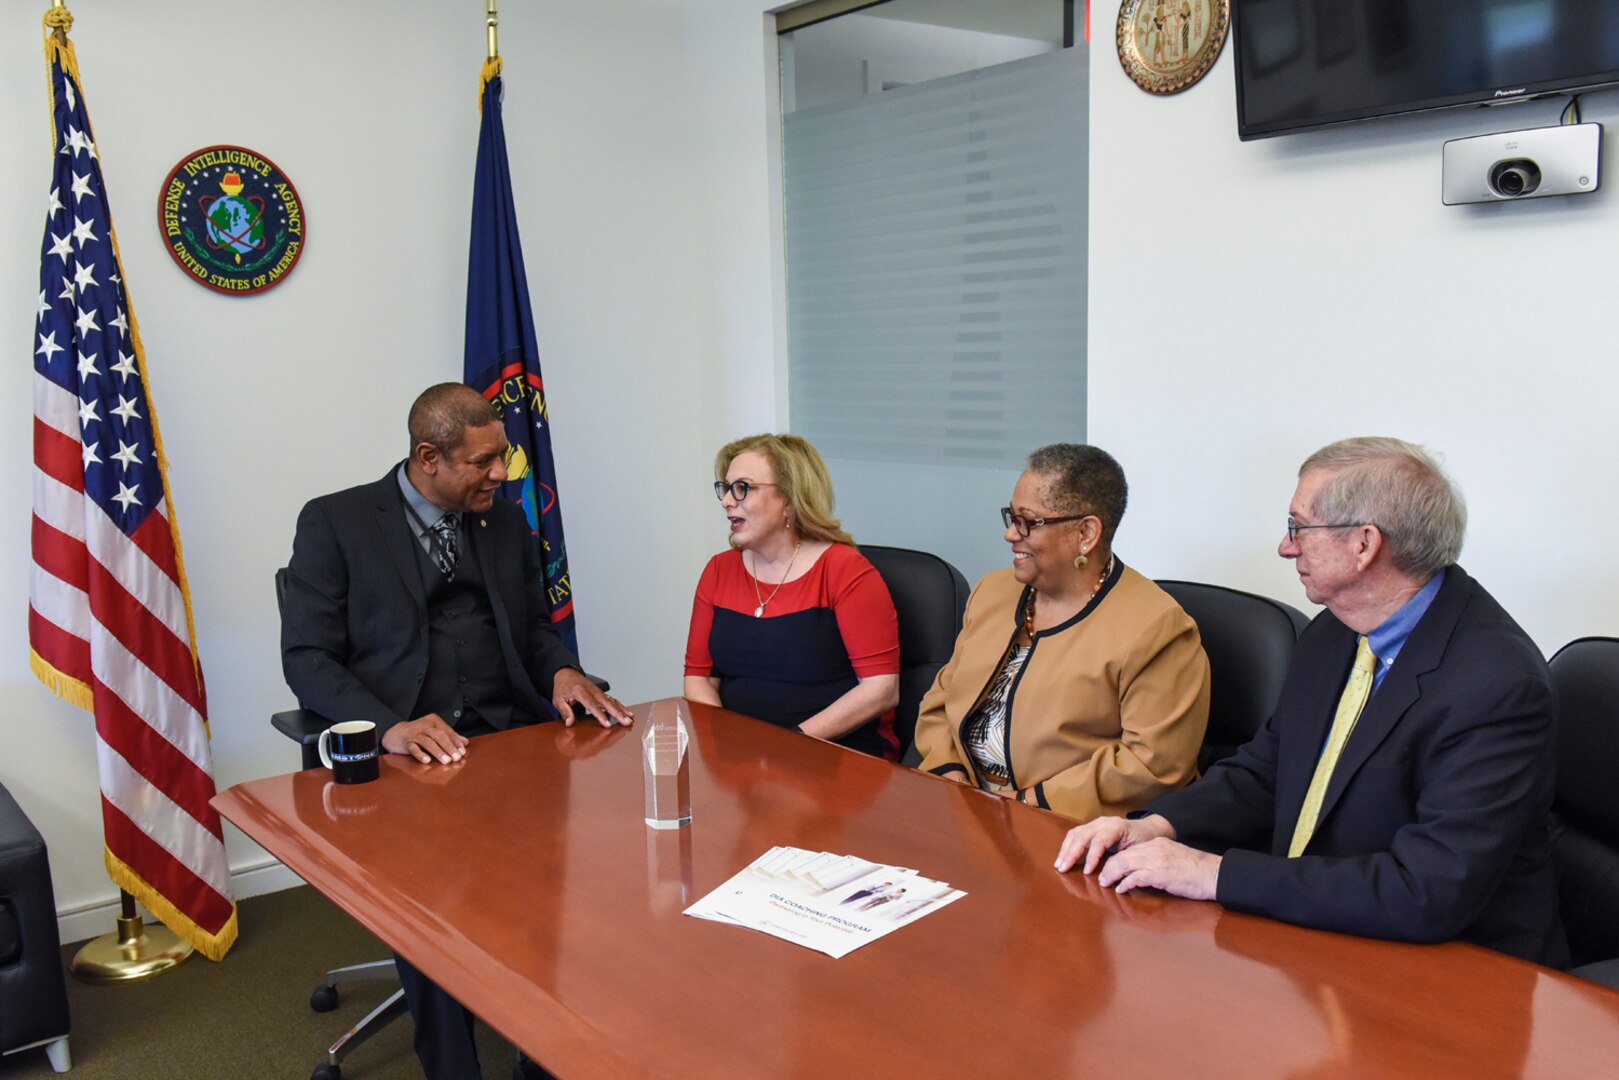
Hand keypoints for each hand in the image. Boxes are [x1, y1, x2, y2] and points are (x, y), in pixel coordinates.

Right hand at [382, 714, 468, 764]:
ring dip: (438, 752)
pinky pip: (414, 748)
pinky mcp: (406, 742)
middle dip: (449, 747)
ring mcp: (414, 733)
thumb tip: (465, 742)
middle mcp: (424, 725)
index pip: (447, 731)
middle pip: (439, 736)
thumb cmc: (419, 734)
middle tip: (456, 758)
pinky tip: (427, 760)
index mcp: (433, 721)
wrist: (396, 734)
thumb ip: (449, 736)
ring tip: (446, 761)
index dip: (456, 742)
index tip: (462, 752)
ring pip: (428, 742)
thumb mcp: (434, 732)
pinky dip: (421, 754)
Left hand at [553, 669, 633, 727]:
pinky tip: (627, 713)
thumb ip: (564, 711)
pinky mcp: (601, 693)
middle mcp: (592, 691)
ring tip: (630, 719)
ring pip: (612, 701)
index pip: (592, 705)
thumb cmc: (563, 687)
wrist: (567, 674)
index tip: (607, 724)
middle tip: (626, 722)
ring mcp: (598, 691)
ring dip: (622, 710)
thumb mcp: (558, 700)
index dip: (600, 715)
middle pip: (607, 703)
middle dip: (618, 713)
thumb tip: (569, 723)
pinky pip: (612, 700)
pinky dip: (621, 706)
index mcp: (581, 692)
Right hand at [1053, 814, 1173, 874]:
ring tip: (1059, 865)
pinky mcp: (1091, 827)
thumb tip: (1109, 875)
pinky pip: (1075, 833)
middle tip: (1063, 869)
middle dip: (1071, 853)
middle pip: (1082, 835)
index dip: (1092, 857)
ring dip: (1065, 850)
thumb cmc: (1143, 842)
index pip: (1099, 841)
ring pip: (1075, 833)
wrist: (1147, 829)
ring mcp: (1095, 823)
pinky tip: (1063, 857)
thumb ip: (1124, 860)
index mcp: (1116, 827)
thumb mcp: (1138, 851)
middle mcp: (1103, 822)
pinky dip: (1067, 845)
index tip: (1087, 872)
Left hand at [1095, 838, 1220, 901]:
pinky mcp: (1161, 874)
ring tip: (1106, 883)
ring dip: (1112, 874)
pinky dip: (1126, 883)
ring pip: (1125, 863)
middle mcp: (1154, 849)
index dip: (1115, 860)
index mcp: (1157, 844)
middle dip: (1108, 867)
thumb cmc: (1195, 871)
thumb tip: (1140, 873)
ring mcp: (1157, 861)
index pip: (1129, 850)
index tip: (1108, 869)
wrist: (1214, 873)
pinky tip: (1121, 889)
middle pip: (1122, 855)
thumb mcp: (1172, 859)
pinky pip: (1136, 877)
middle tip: (1101, 878)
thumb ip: (1156, 862)